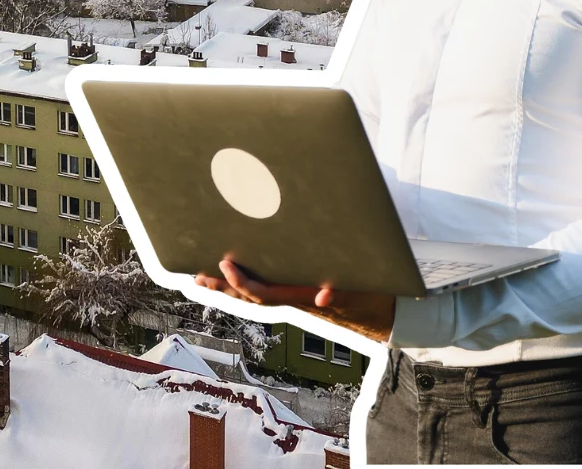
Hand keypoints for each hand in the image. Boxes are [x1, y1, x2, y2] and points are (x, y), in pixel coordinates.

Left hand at [195, 256, 396, 341]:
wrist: (384, 314)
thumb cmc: (371, 300)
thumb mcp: (359, 295)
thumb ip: (341, 295)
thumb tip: (323, 296)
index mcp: (303, 297)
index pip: (266, 292)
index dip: (243, 282)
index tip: (225, 266)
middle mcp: (293, 299)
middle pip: (252, 295)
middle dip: (224, 286)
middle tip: (198, 274)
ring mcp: (295, 298)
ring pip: (256, 294)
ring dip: (229, 287)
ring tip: (206, 276)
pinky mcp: (299, 294)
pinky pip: (269, 289)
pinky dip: (248, 285)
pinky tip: (232, 279)